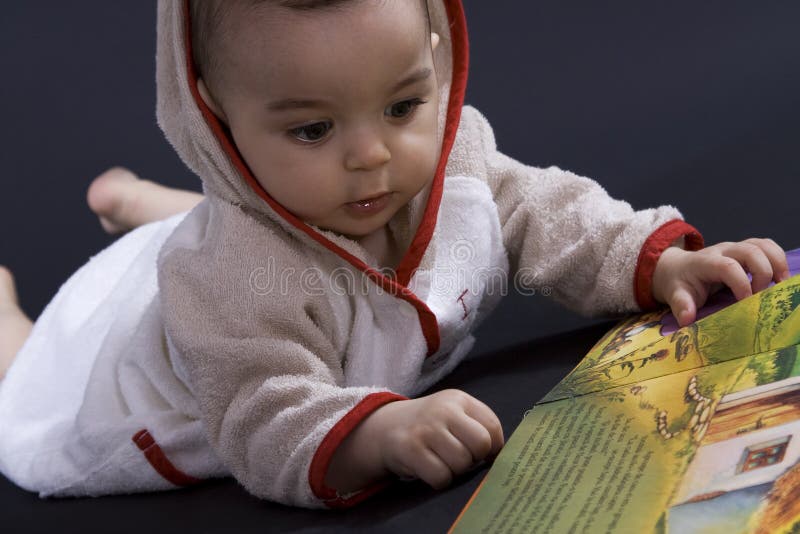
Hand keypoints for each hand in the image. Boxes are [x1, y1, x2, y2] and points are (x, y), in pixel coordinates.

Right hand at [324, 389, 503, 492]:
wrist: (383, 427)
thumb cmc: (428, 426)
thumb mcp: (452, 414)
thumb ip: (477, 426)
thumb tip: (503, 457)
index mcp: (459, 400)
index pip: (493, 426)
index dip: (492, 447)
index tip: (481, 454)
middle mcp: (444, 410)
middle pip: (481, 445)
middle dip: (474, 459)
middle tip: (459, 458)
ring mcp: (426, 428)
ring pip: (461, 463)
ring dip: (454, 471)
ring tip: (441, 461)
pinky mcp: (411, 449)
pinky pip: (441, 476)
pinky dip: (438, 480)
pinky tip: (429, 469)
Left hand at [652, 238, 789, 326]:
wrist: (678, 267)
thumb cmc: (680, 283)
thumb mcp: (675, 294)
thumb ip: (681, 305)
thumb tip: (687, 319)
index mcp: (705, 262)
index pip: (728, 266)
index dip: (741, 283)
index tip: (747, 303)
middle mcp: (723, 250)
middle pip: (751, 251)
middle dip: (763, 273)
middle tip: (762, 297)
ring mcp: (736, 248)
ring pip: (763, 245)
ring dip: (776, 264)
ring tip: (780, 285)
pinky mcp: (745, 250)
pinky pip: (767, 247)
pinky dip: (778, 260)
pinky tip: (779, 279)